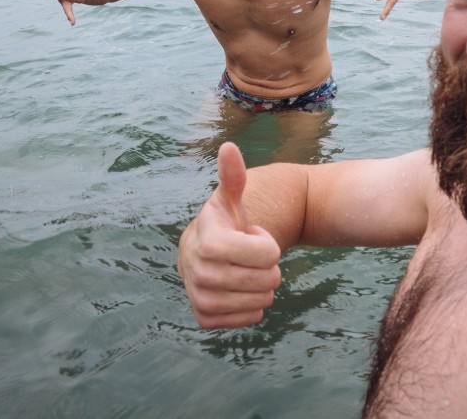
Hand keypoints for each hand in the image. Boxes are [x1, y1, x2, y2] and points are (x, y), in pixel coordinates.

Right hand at [177, 143, 282, 328]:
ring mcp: (200, 296)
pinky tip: (241, 290)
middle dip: (268, 267)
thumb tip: (229, 147)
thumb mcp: (231, 198)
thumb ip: (233, 176)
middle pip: (266, 280)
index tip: (252, 235)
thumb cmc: (226, 222)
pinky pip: (249, 319)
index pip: (267, 254)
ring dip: (263, 287)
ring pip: (260, 302)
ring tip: (246, 269)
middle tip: (252, 256)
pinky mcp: (204, 317)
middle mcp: (198, 271)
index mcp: (208, 241)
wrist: (204, 251)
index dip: (267, 245)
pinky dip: (253, 306)